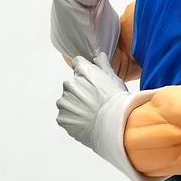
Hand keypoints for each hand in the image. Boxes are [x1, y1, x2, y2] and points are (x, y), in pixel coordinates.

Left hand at [56, 54, 163, 180]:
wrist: (114, 125)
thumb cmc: (117, 101)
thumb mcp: (114, 79)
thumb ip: (103, 65)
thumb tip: (98, 55)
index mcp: (82, 70)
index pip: (78, 64)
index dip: (85, 73)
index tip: (92, 82)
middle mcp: (69, 84)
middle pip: (72, 85)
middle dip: (80, 92)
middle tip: (95, 103)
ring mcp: (64, 102)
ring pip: (68, 102)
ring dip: (75, 106)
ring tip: (91, 115)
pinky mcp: (62, 118)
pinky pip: (66, 117)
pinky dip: (73, 120)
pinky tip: (86, 123)